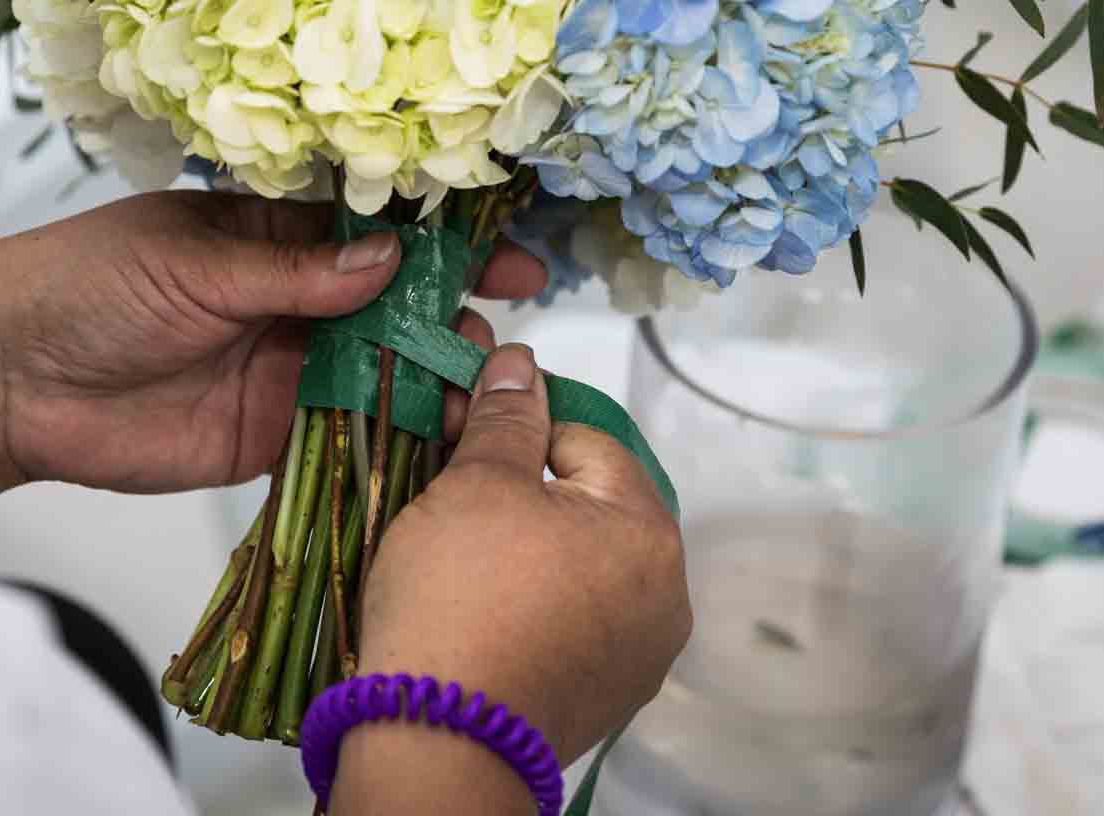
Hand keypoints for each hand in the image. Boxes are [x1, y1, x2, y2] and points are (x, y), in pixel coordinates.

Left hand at [0, 190, 546, 493]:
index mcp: (272, 236)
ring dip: (432, 382)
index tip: (506, 255)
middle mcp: (291, 302)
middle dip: (451, 316)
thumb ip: (291, 272)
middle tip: (505, 332)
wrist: (5, 377)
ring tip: (483, 392)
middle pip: (393, 308)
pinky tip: (438, 445)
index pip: (375, 235)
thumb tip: (390, 262)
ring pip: (379, 374)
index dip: (441, 244)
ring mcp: (284, 370)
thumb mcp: (192, 262)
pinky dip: (390, 441)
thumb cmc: (84, 286)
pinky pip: (343, 437)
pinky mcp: (268, 436)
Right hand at [337, 344, 690, 812]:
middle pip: (587, 506)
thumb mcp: (475, 485)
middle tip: (451, 496)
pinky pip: (569, 622)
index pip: (585, 440)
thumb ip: (506, 418)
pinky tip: (478, 611)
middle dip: (523, 492)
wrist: (438, 740)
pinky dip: (530, 605)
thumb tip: (519, 363)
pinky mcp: (602, 697)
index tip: (459, 439)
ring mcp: (638, 655)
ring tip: (458, 556)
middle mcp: (665, 594)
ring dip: (527, 548)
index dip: (517, 431)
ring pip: (577, 565)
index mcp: (649, 530)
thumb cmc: (461, 597)